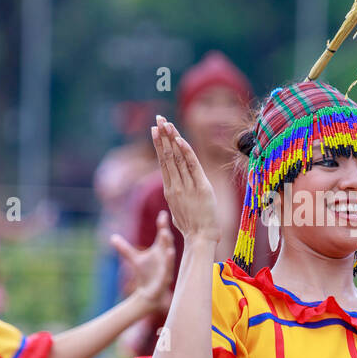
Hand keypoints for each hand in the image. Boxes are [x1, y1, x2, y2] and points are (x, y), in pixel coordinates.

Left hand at [112, 210, 175, 312]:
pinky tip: (169, 252)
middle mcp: (165, 256)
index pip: (162, 234)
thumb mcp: (133, 258)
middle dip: (165, 231)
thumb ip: (124, 248)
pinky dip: (169, 260)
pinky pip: (169, 267)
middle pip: (166, 241)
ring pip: (169, 253)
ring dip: (168, 244)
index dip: (162, 224)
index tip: (163, 213)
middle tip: (163, 221)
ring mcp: (167, 266)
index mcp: (159, 250)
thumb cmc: (145, 274)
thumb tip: (112, 237)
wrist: (148, 293)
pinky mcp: (166, 277)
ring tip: (166, 233)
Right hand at [151, 116, 220, 242]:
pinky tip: (180, 140)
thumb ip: (175, 198)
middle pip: (167, 156)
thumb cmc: (191, 228)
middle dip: (162, 136)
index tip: (155, 130)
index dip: (159, 145)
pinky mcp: (200, 187)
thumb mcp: (178, 211)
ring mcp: (186, 186)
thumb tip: (172, 192)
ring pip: (177, 158)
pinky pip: (192, 166)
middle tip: (157, 119)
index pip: (163, 162)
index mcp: (169, 190)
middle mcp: (175, 186)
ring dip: (171, 139)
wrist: (200, 238)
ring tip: (165, 123)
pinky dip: (186, 152)